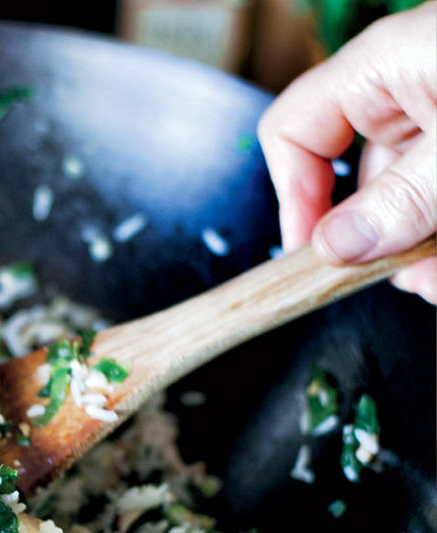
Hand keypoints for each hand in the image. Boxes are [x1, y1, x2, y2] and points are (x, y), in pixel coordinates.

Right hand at [257, 2, 436, 302]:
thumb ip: (400, 198)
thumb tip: (335, 248)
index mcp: (380, 70)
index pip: (291, 133)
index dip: (291, 198)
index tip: (311, 257)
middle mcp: (406, 93)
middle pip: (352, 182)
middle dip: (370, 242)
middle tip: (394, 280)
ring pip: (402, 200)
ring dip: (411, 251)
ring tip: (434, 281)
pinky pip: (435, 198)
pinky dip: (436, 239)